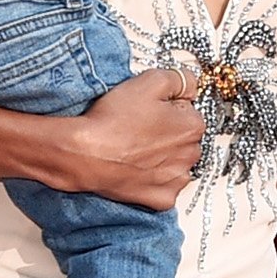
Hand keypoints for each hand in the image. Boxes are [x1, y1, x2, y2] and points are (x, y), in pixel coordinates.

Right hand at [51, 68, 204, 209]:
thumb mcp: (149, 82)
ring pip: (176, 163)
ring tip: (135, 148)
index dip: (168, 107)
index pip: (189, 110)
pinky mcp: (161, 198)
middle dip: (168, 132)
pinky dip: (155, 181)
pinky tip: (138, 169)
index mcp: (192, 126)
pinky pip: (165, 189)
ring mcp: (176, 179)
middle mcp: (190, 155)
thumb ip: (179, 79)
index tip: (151, 108)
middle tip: (139, 127)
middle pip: (184, 138)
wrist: (84, 154)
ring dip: (163, 157)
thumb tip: (190, 83)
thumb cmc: (113, 121)